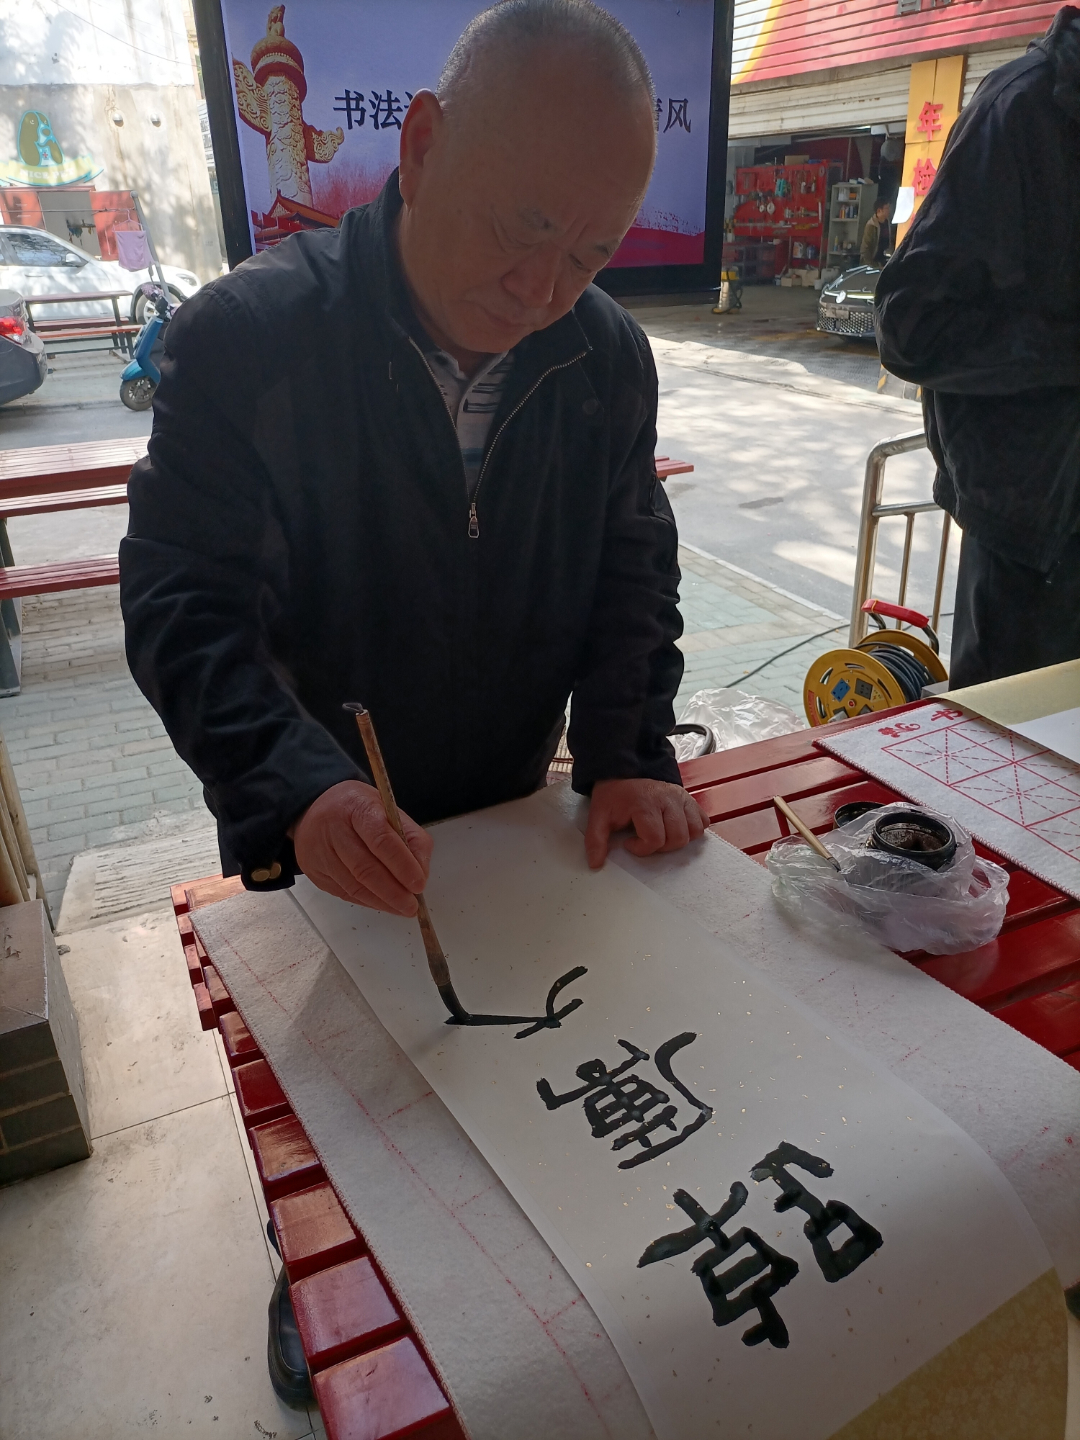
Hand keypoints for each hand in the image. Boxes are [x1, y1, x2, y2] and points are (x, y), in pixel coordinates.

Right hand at [290, 780, 432, 913]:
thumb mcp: (388, 811)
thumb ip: (411, 838)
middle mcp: (333, 828)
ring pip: (353, 885)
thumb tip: (421, 874)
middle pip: (365, 868)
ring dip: (381, 901)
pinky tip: (382, 903)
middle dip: (393, 891)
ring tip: (401, 908)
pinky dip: (367, 901)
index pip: (381, 839)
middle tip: (411, 906)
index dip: (402, 865)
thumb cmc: (359, 811)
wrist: (314, 811)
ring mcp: (320, 851)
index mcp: (357, 806)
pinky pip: (344, 892)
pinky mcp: (314, 871)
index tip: (419, 884)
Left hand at [584, 778, 707, 869]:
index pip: (654, 839)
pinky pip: (702, 821)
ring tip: (662, 834)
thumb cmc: (614, 796)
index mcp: (645, 803)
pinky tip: (675, 827)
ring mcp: (681, 797)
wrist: (624, 771)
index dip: (641, 848)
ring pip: (694, 831)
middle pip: (678, 838)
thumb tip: (595, 864)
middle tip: (646, 838)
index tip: (629, 842)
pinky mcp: (689, 798)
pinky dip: (692, 829)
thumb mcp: (599, 816)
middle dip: (661, 846)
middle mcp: (668, 799)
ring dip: (679, 839)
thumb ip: (596, 840)